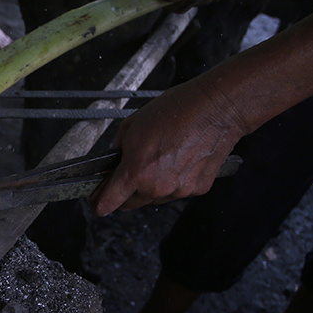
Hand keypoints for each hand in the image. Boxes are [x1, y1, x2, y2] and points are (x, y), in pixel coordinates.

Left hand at [89, 78, 249, 215]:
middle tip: (128, 174)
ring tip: (160, 159)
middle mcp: (157, 186)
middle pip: (130, 204)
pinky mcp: (198, 189)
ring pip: (154, 198)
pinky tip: (178, 160)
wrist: (216, 108)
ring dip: (150, 187)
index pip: (108, 202)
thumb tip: (113, 164)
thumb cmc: (175, 111)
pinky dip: (174, 182)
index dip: (98, 202)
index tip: (96, 202)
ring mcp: (180, 190)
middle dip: (124, 193)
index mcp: (136, 172)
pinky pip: (177, 192)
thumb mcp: (131, 125)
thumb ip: (118, 151)